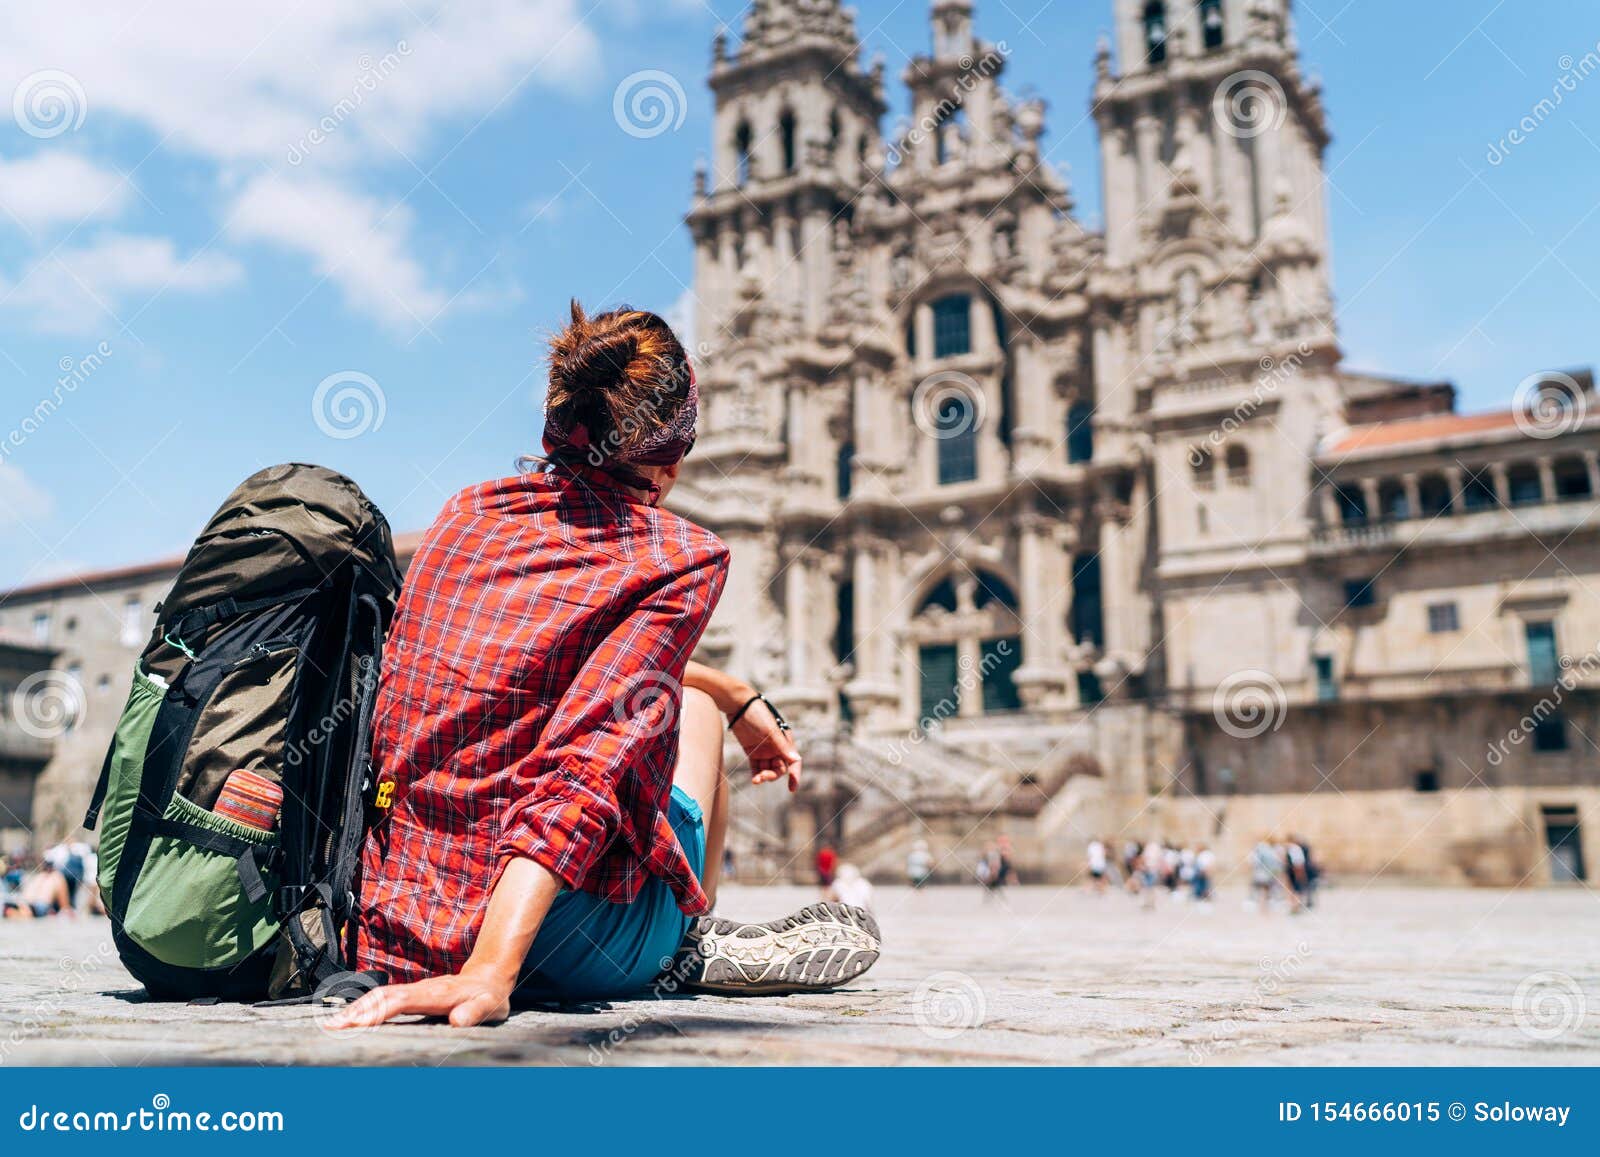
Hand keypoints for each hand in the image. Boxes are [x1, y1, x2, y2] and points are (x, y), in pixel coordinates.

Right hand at [324, 967, 512, 1029]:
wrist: (488, 977)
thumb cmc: (487, 996)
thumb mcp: (489, 1006)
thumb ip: (475, 1012)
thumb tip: (459, 1021)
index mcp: (435, 994)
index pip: (401, 1001)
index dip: (378, 1011)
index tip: (357, 1023)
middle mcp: (420, 989)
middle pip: (382, 997)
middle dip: (357, 1011)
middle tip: (333, 1027)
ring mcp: (414, 991)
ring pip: (379, 996)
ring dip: (356, 1009)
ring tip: (333, 1024)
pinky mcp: (411, 995)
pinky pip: (383, 1000)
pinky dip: (364, 1008)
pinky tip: (350, 1019)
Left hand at [730, 699, 800, 792]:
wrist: (738, 705)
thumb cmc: (757, 714)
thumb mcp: (770, 730)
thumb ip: (782, 746)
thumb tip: (796, 760)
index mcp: (785, 741)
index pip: (793, 761)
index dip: (795, 775)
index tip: (792, 788)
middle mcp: (777, 747)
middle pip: (779, 768)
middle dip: (773, 775)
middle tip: (763, 777)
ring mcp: (764, 750)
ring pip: (768, 769)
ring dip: (764, 776)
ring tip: (756, 780)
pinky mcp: (752, 751)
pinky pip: (756, 767)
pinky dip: (756, 774)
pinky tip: (755, 780)